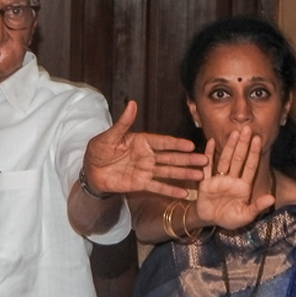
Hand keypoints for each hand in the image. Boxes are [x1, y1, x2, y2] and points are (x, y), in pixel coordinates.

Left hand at [83, 101, 207, 198]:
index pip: (163, 142)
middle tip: (205, 160)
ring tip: (200, 176)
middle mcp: (147, 155)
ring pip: (168, 172)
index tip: (190, 145)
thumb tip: (132, 104)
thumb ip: (123, 123)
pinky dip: (170, 190)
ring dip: (184, 174)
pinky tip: (184, 193)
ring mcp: (145, 170)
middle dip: (188, 159)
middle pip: (171, 157)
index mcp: (142, 141)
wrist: (90, 171)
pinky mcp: (140, 183)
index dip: (176, 144)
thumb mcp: (110, 136)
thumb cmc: (98, 150)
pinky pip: (157, 187)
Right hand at [196, 126, 274, 229]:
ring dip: (229, 146)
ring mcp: (218, 179)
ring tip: (234, 133)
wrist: (211, 221)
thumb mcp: (246, 216)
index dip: (254, 153)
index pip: (250, 166)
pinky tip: (211, 142)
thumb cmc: (230, 218)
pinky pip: (207, 167)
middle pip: (238, 159)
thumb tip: (271, 198)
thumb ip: (257, 207)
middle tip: (247, 129)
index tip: (258, 139)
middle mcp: (232, 179)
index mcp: (243, 186)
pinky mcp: (206, 182)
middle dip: (243, 144)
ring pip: (224, 159)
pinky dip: (208, 154)